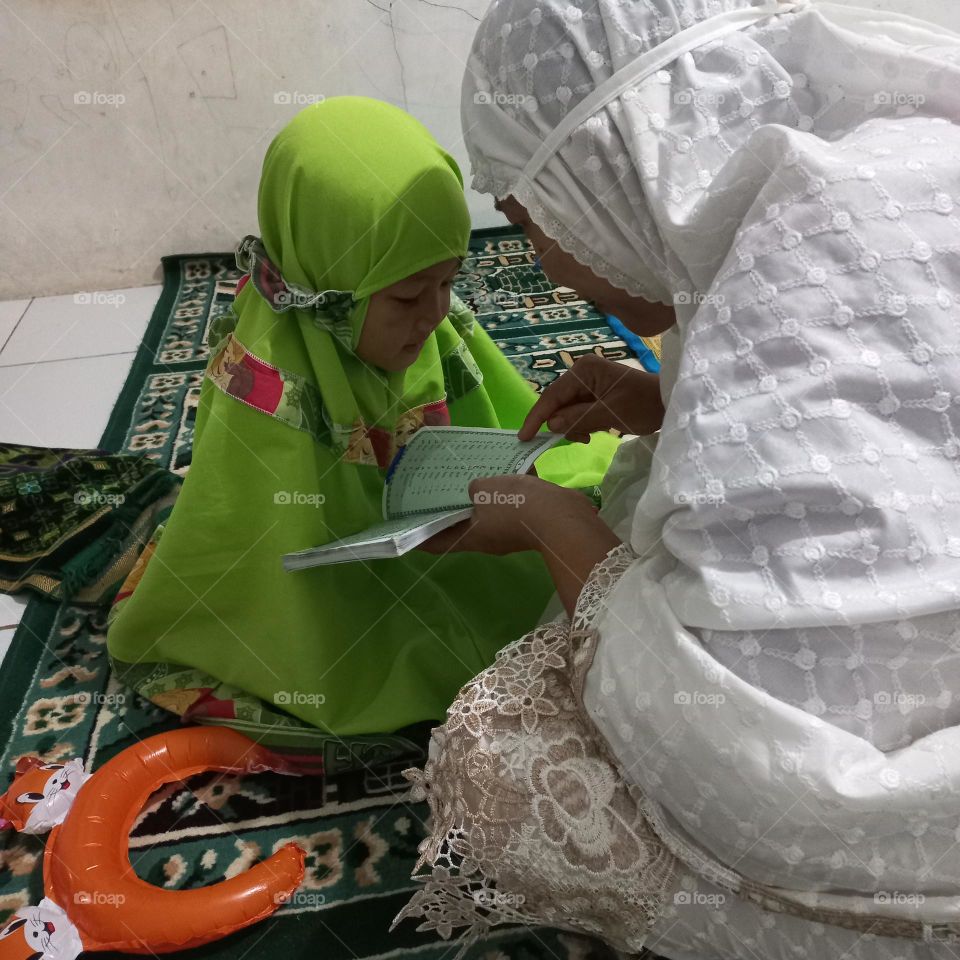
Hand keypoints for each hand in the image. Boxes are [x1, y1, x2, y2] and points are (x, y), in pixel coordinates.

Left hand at [418, 474, 597, 555]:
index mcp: (472, 537)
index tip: (406, 531)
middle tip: (439, 492)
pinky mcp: (531, 520)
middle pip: (464, 526)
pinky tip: (509, 468)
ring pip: (491, 512)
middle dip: (453, 510)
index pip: (437, 543)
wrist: (562, 516)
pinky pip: (514, 503)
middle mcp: (489, 538)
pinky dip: (509, 489)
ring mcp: (511, 531)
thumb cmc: (515, 506)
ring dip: (484, 496)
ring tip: (474, 473)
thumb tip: (478, 490)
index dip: (421, 538)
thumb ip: (474, 488)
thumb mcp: (485, 489)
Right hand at [518, 353, 663, 441]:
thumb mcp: (610, 413)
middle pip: (558, 403)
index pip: (552, 395)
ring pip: (566, 411)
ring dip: (573, 427)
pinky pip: (577, 413)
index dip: (537, 417)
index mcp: (584, 370)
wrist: (669, 404)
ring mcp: (588, 384)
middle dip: (561, 424)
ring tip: (589, 436)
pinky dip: (581, 425)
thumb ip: (579, 418)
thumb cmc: (643, 404)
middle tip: (577, 439)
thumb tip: (552, 425)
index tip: (523, 438)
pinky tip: (593, 432)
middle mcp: (582, 373)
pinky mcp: (595, 396)